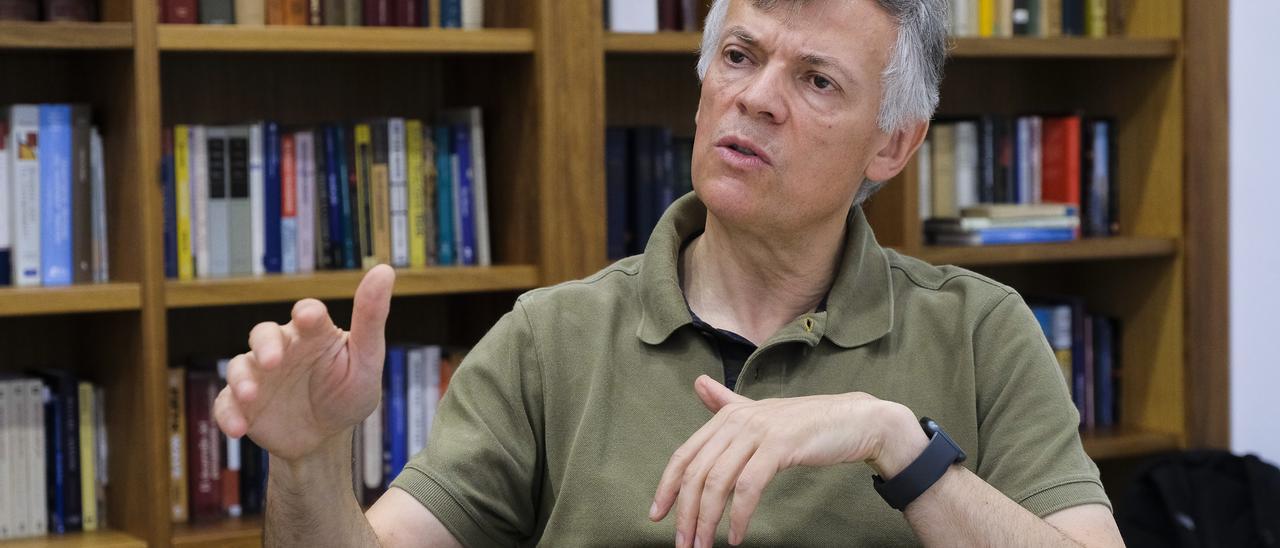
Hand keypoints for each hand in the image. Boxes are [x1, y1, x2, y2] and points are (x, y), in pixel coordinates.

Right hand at [213, 265, 395, 463]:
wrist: (325, 439)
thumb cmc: (348, 393)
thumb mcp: (366, 360)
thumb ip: (371, 318)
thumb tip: (384, 270)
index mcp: (314, 334)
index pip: (307, 313)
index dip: (306, 313)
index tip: (308, 317)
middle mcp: (282, 349)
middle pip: (264, 333)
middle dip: (266, 344)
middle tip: (273, 361)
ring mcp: (259, 376)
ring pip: (240, 366)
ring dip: (242, 379)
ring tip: (250, 396)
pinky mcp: (243, 404)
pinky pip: (226, 404)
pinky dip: (229, 414)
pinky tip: (239, 429)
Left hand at [649, 375, 922, 546]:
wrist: (856, 421)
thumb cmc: (807, 424)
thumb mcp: (762, 413)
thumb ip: (728, 404)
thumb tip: (699, 383)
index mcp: (728, 415)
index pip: (685, 455)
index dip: (667, 487)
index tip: (657, 516)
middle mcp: (738, 419)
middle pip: (696, 473)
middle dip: (685, 513)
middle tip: (684, 543)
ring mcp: (758, 431)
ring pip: (718, 482)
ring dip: (707, 520)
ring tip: (705, 545)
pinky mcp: (780, 446)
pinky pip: (748, 487)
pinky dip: (739, 516)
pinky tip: (736, 536)